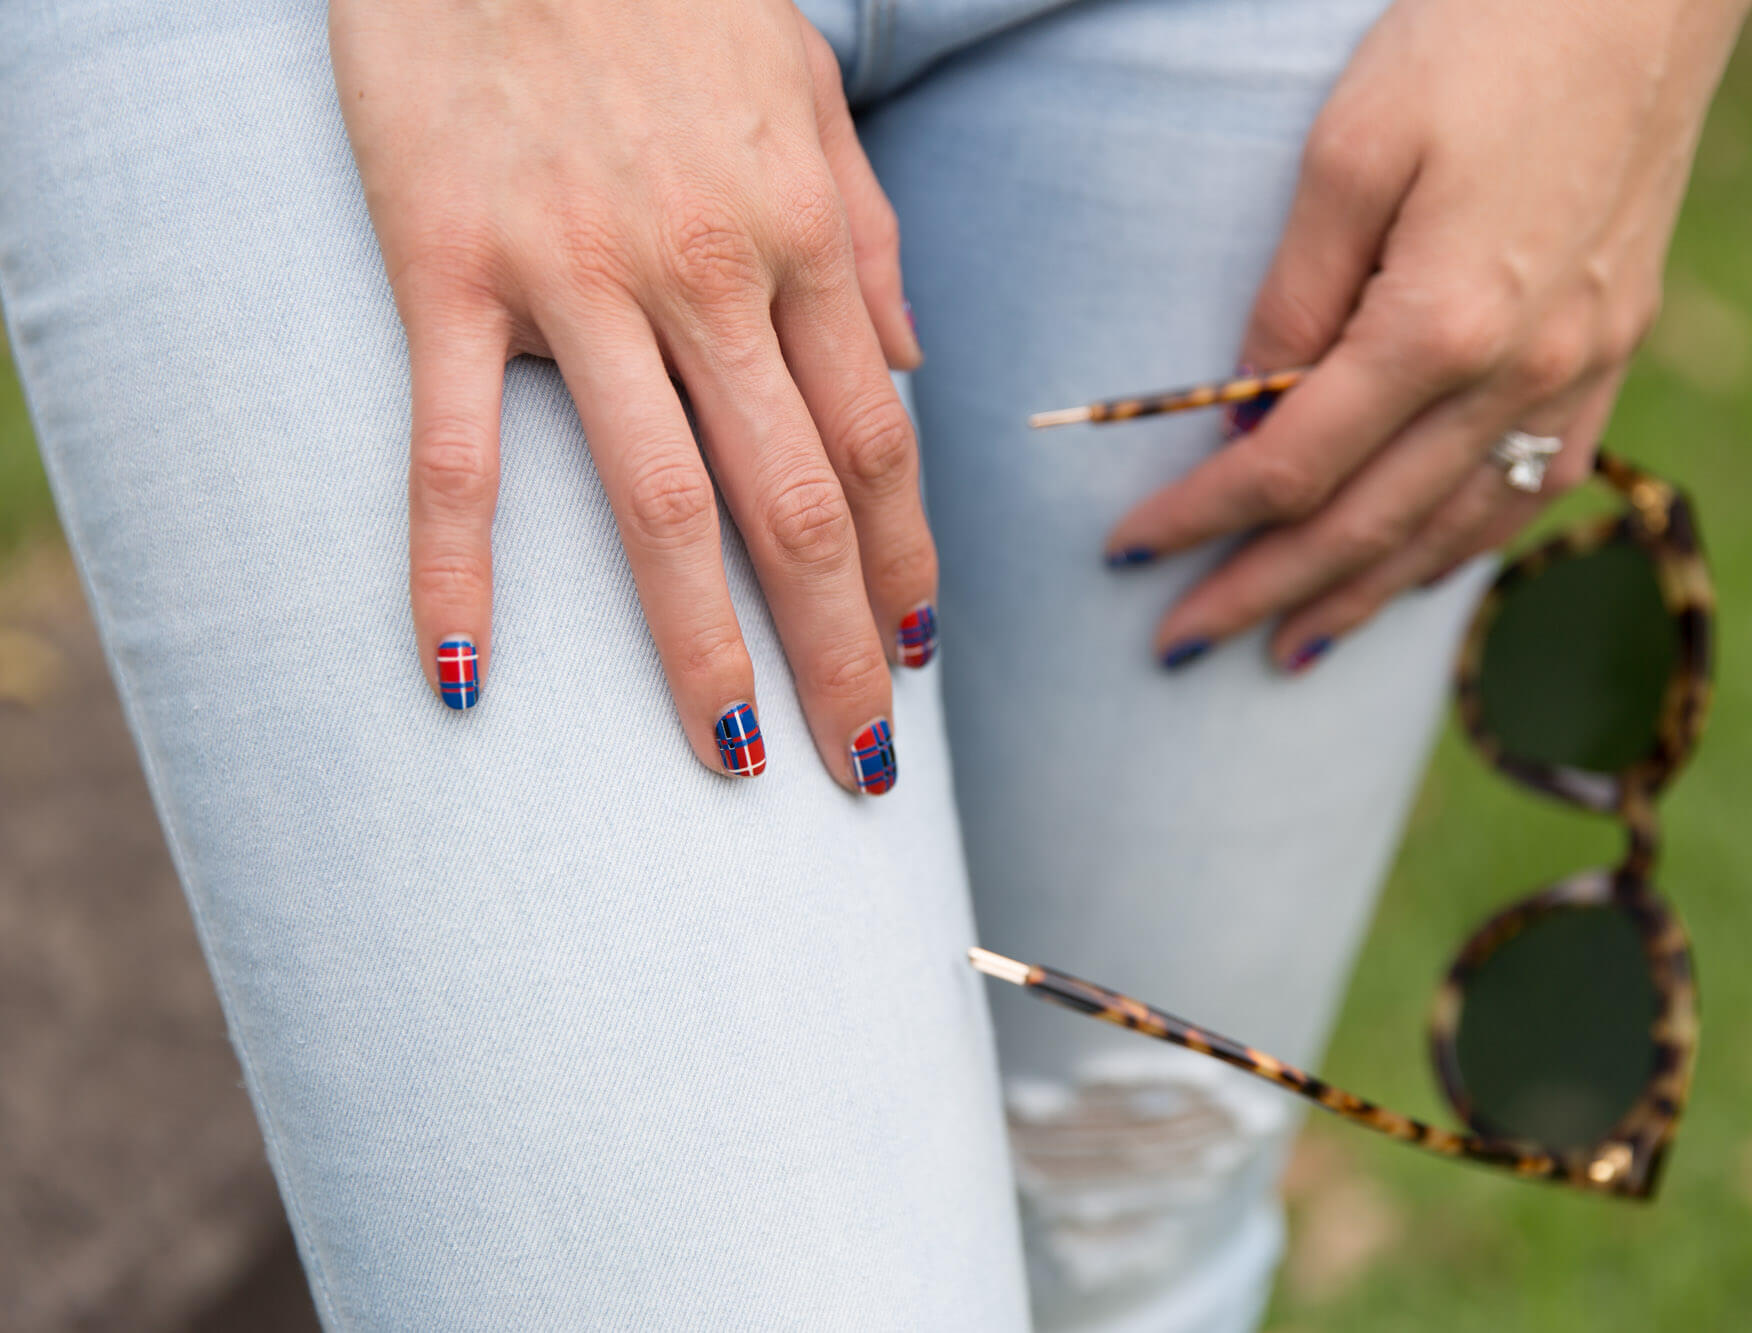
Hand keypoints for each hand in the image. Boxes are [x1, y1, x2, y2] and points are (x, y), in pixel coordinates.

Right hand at [330, 0, 930, 790]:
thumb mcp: (805, 94)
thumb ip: (866, 235)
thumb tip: (909, 364)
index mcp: (802, 234)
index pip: (875, 443)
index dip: (902, 564)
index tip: (912, 658)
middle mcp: (708, 273)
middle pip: (795, 504)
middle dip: (837, 649)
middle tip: (858, 767)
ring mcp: (577, 279)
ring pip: (659, 503)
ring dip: (701, 648)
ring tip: (730, 757)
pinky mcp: (450, 269)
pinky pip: (458, 450)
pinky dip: (456, 571)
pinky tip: (465, 678)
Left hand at [1104, 0, 1750, 671]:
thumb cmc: (1482, 36)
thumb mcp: (1352, 147)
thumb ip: (1293, 297)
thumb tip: (1248, 417)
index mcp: (1445, 326)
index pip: (1293, 466)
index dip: (1203, 519)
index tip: (1128, 554)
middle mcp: (1522, 375)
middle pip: (1367, 526)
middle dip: (1263, 592)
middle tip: (1181, 644)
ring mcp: (1582, 372)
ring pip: (1454, 532)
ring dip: (1361, 599)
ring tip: (1287, 649)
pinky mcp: (1614, 351)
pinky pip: (1531, 491)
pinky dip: (1457, 548)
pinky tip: (1413, 573)